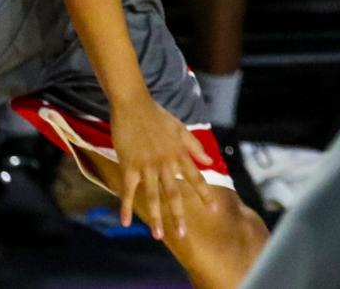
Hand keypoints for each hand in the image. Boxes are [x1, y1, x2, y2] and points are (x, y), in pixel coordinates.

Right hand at [111, 96, 215, 240]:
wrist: (133, 103)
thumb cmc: (157, 115)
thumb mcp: (180, 128)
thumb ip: (195, 146)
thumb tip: (210, 161)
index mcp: (178, 153)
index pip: (195, 177)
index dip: (204, 193)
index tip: (213, 209)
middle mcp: (165, 162)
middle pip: (174, 192)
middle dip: (178, 214)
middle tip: (183, 234)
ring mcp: (147, 165)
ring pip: (153, 195)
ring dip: (156, 217)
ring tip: (158, 235)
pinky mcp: (130, 165)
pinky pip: (129, 190)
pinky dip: (126, 206)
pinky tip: (125, 222)